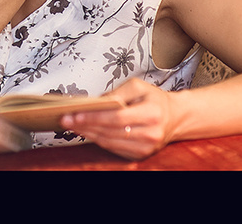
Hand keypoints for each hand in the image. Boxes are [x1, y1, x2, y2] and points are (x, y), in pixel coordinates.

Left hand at [60, 79, 174, 160]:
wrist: (175, 117)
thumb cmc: (155, 99)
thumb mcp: (138, 86)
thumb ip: (116, 93)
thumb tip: (95, 103)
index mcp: (152, 113)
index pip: (117, 117)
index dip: (94, 117)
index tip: (75, 114)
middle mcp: (151, 133)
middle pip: (111, 131)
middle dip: (86, 125)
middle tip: (66, 119)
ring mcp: (146, 148)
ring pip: (110, 142)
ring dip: (89, 134)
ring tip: (73, 125)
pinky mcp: (141, 155)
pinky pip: (114, 149)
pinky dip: (99, 140)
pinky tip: (88, 132)